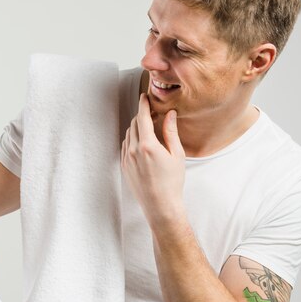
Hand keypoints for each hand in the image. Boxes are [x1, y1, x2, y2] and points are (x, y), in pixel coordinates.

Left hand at [121, 94, 185, 228]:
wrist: (160, 205)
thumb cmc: (172, 181)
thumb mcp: (176, 155)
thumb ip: (171, 132)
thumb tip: (169, 114)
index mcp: (147, 145)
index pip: (142, 118)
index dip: (143, 105)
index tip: (144, 96)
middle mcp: (133, 150)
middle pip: (134, 124)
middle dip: (142, 115)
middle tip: (152, 112)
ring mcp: (126, 158)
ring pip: (128, 134)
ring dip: (137, 127)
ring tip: (148, 127)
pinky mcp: (124, 166)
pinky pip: (125, 146)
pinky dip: (132, 139)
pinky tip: (142, 142)